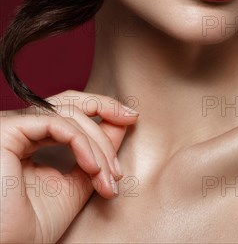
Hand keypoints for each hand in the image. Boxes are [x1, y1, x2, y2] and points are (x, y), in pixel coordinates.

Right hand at [0, 90, 137, 242]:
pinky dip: (82, 143)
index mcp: (28, 140)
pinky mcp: (8, 129)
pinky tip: (93, 168)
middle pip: (68, 102)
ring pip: (67, 113)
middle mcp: (18, 129)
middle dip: (105, 108)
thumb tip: (121, 123)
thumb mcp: (75, 184)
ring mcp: (11, 127)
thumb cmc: (29, 228)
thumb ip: (95, 154)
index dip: (100, 107)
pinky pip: (57, 123)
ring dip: (97, 143)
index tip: (130, 118)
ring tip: (109, 177)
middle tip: (131, 120)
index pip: (67, 109)